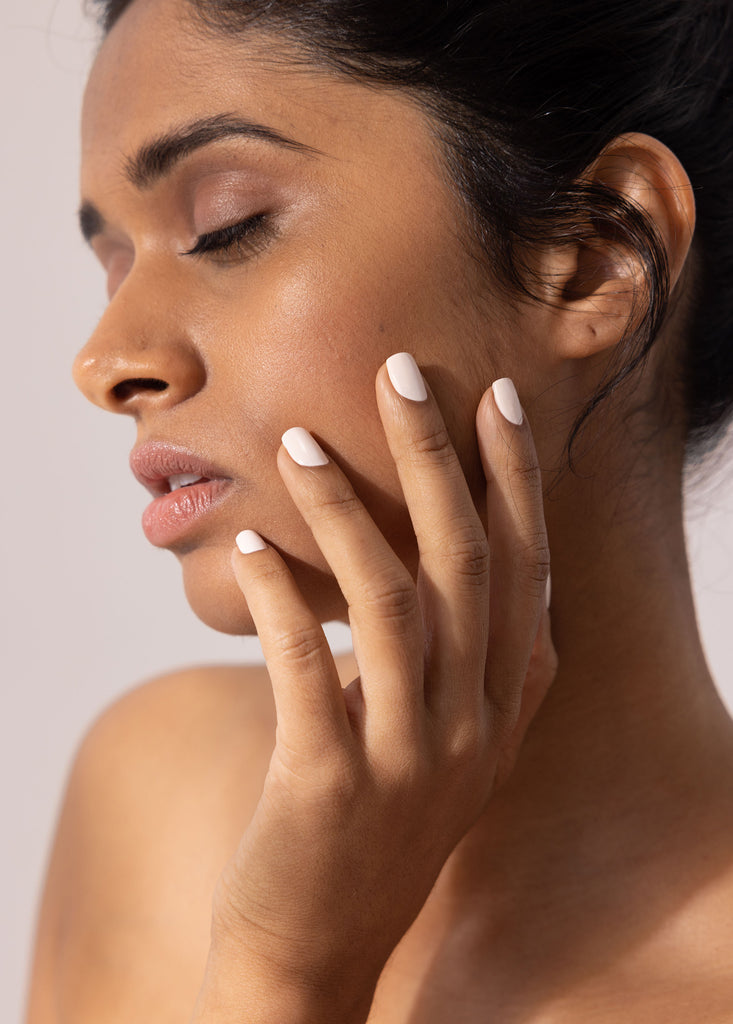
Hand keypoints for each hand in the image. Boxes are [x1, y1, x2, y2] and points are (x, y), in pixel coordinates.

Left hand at [193, 355, 554, 1022]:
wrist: (322, 943)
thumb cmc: (381, 818)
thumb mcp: (451, 739)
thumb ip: (477, 662)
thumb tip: (471, 563)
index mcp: (505, 703)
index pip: (525, 567)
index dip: (513, 479)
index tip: (494, 397)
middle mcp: (473, 725)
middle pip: (466, 562)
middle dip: (438, 456)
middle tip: (401, 371)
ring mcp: (408, 758)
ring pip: (390, 602)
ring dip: (345, 510)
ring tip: (297, 441)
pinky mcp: (329, 786)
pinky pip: (304, 670)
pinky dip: (279, 598)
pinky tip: (249, 545)